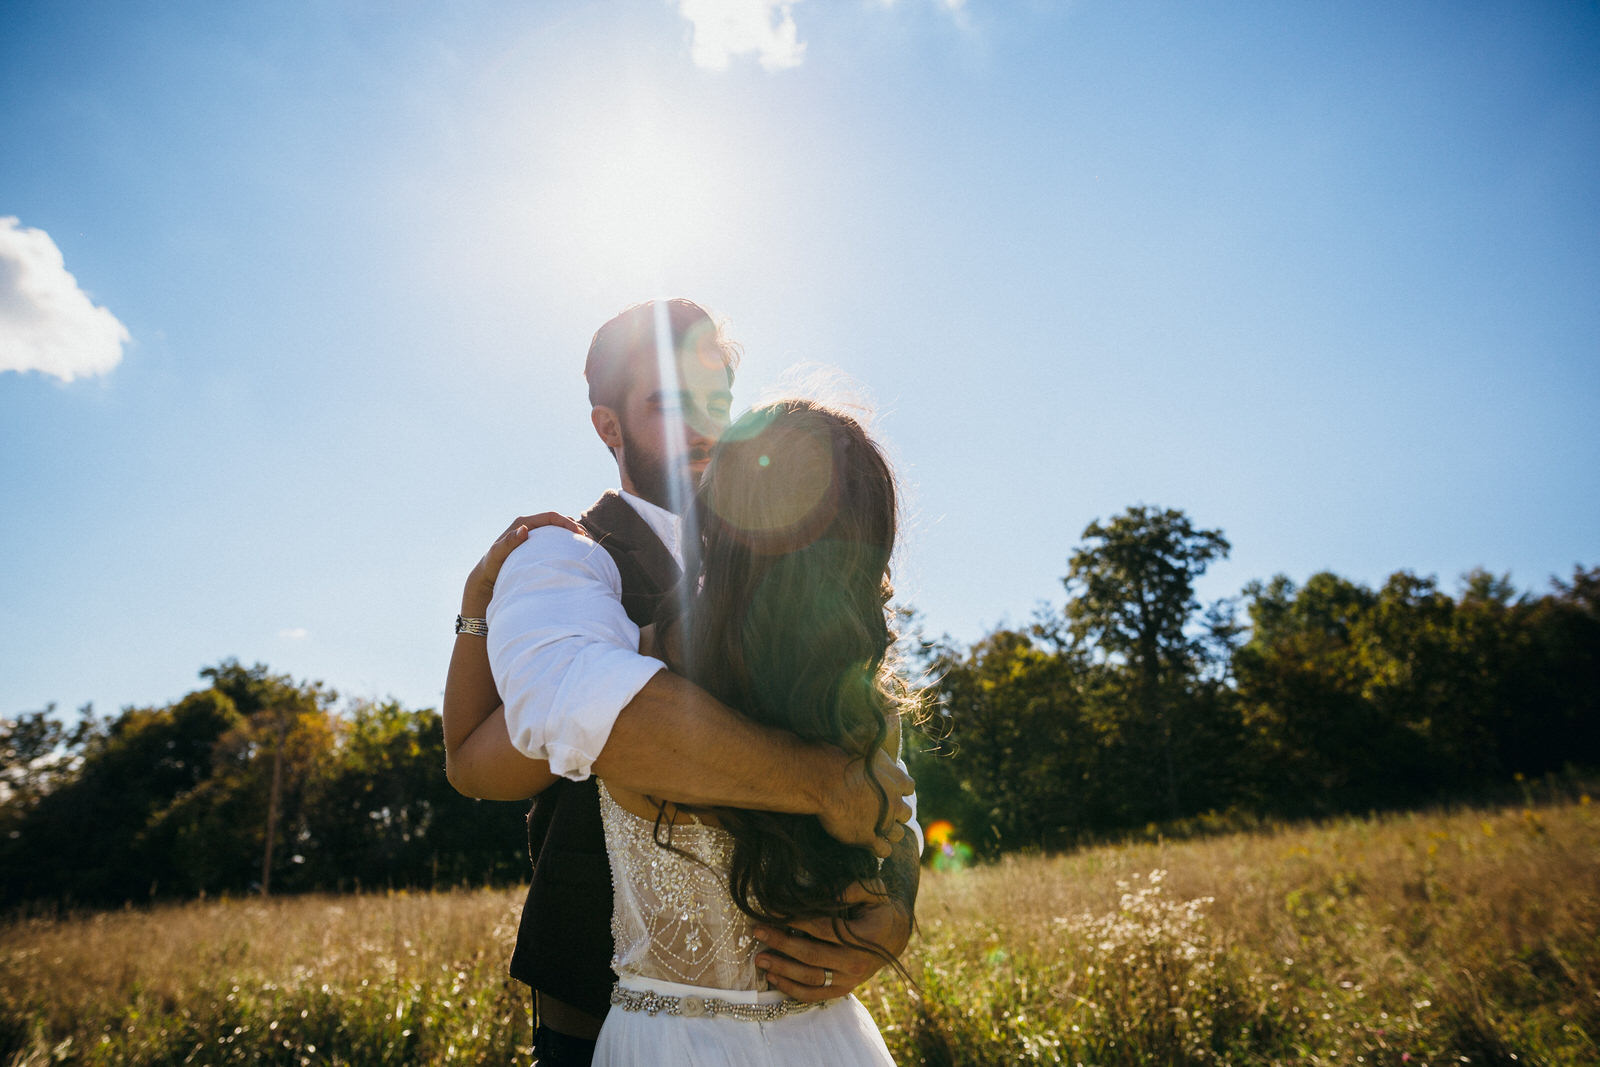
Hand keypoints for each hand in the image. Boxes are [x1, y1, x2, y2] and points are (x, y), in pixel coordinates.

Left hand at [462, 512, 583, 609]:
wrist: (488, 576)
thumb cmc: (493, 566)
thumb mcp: (498, 554)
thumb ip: (509, 542)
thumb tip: (524, 529)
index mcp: (523, 523)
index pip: (551, 517)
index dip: (566, 523)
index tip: (579, 534)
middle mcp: (530, 526)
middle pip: (559, 521)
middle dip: (575, 528)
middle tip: (588, 540)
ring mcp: (536, 536)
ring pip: (560, 530)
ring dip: (574, 535)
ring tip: (588, 545)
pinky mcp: (539, 546)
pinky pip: (558, 541)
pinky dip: (569, 544)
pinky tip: (578, 553)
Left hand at [752, 882, 911, 1001]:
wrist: (896, 936)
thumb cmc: (880, 908)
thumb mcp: (873, 891)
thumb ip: (851, 889)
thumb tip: (825, 892)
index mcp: (862, 938)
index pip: (822, 928)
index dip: (795, 919)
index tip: (771, 910)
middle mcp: (855, 963)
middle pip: (811, 955)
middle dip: (781, 943)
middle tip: (757, 931)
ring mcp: (849, 980)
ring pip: (810, 979)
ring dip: (782, 969)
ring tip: (759, 958)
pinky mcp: (843, 989)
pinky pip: (815, 995)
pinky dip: (792, 989)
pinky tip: (773, 979)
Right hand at [817, 746, 913, 857]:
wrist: (823, 778)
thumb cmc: (839, 757)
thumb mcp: (865, 742)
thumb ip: (878, 742)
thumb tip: (889, 720)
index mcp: (896, 778)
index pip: (909, 787)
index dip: (899, 790)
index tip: (889, 790)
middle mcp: (894, 801)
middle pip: (906, 812)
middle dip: (896, 813)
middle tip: (883, 811)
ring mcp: (883, 821)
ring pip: (897, 834)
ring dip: (890, 832)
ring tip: (878, 830)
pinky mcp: (868, 838)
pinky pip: (883, 850)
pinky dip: (880, 849)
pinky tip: (872, 846)